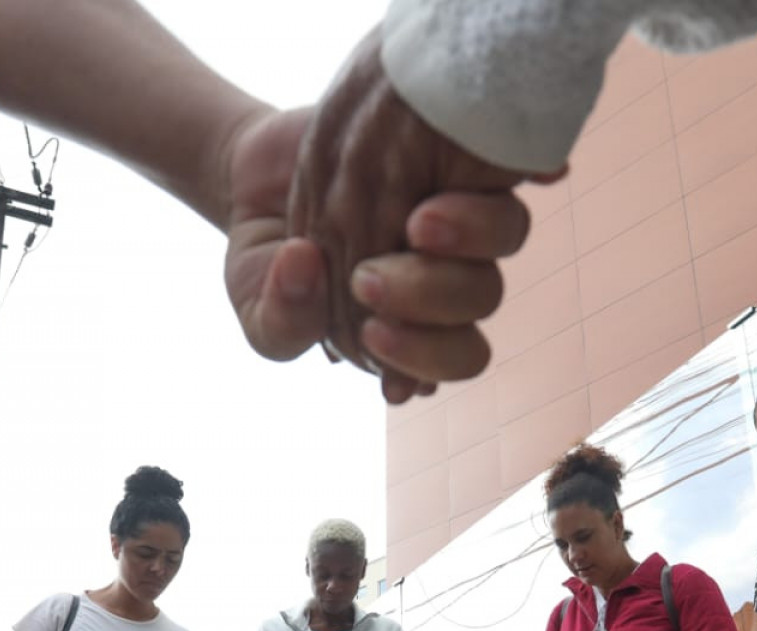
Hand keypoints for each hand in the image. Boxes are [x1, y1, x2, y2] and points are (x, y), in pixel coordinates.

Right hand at [285, 27, 550, 398]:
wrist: (258, 175)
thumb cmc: (271, 258)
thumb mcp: (255, 304)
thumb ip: (281, 323)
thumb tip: (313, 270)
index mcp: (417, 328)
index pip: (460, 354)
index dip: (428, 353)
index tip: (373, 332)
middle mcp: (448, 275)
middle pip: (483, 295)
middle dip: (430, 294)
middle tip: (368, 278)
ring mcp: (456, 212)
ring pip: (502, 232)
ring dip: (463, 233)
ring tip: (414, 223)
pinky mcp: (450, 150)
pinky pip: (499, 160)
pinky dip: (490, 172)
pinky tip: (446, 182)